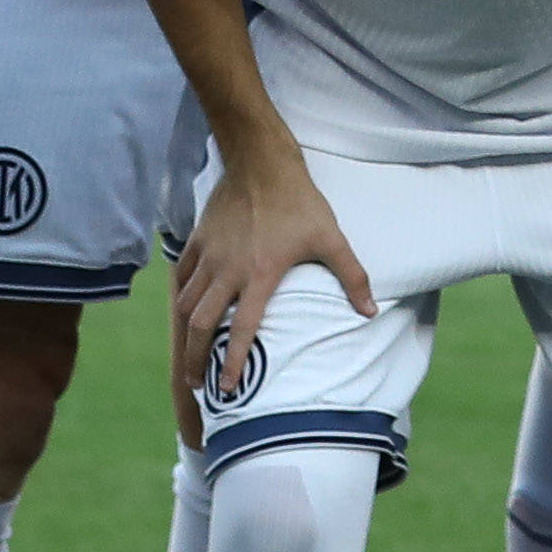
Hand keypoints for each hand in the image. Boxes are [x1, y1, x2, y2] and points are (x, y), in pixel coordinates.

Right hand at [169, 146, 373, 440]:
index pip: (241, 329)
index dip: (233, 362)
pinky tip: (183, 310)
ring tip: (188, 357)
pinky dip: (181, 296)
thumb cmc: (299, 202)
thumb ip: (352, 277)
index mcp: (260, 275)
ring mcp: (209, 255)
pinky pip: (182, 276)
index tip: (227, 388)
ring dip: (185, 334)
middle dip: (195, 358)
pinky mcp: (198, 240)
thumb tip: (370, 312)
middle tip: (198, 384)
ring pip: (187, 303)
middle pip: (201, 324)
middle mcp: (227, 270)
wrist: (261, 162)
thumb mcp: (331, 239)